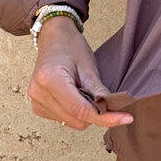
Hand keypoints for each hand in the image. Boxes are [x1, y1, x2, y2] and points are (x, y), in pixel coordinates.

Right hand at [25, 16, 133, 130]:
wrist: (53, 38)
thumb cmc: (70, 46)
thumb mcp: (88, 65)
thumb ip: (99, 91)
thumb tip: (113, 111)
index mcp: (50, 79)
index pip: (81, 110)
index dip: (105, 117)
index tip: (125, 118)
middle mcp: (38, 93)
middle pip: (76, 119)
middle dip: (95, 114)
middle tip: (102, 97)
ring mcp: (35, 101)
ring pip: (71, 123)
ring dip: (84, 114)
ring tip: (84, 91)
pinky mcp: (37, 107)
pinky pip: (63, 120)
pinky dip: (75, 113)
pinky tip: (75, 96)